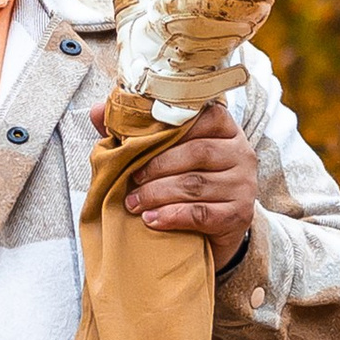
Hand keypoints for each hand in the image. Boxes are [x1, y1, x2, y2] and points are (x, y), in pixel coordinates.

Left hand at [99, 93, 258, 268]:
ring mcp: (244, 184)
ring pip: (196, 184)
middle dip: (156, 167)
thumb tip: (96, 110)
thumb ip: (133, 131)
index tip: (139, 142)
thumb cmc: (186, 181)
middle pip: (197, 152)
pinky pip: (202, 213)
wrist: (214, 229)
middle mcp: (241, 152)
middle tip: (130, 179)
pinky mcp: (239, 214)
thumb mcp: (163, 153)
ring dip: (157, 193)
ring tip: (132, 203)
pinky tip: (151, 219)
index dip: (169, 127)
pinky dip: (172, 216)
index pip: (203, 116)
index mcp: (224, 128)